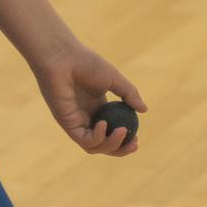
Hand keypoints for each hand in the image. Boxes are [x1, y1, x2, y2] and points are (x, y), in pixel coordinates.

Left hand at [34, 39, 146, 156]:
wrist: (62, 57)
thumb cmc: (85, 63)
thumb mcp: (114, 78)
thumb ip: (129, 94)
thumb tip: (144, 110)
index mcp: (96, 107)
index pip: (111, 131)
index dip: (124, 138)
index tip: (137, 137)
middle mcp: (86, 117)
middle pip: (103, 144)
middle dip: (120, 149)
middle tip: (134, 144)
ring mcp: (76, 121)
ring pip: (94, 146)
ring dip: (111, 145)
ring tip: (122, 132)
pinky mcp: (66, 123)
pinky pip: (83, 140)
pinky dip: (96, 138)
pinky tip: (103, 125)